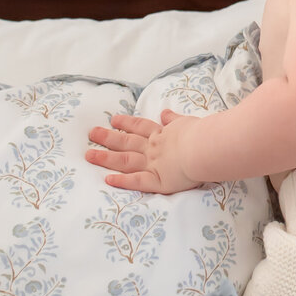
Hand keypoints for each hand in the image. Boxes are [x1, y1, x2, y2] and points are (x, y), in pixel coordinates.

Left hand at [85, 108, 202, 194]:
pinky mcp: (158, 181)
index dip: (127, 123)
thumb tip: (165, 113)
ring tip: (89, 155)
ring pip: (124, 161)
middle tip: (92, 133)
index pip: (141, 127)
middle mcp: (154, 149)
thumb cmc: (202, 134)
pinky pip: (136, 182)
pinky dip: (122, 181)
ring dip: (106, 158)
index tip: (114, 119)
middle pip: (126, 142)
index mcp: (163, 135)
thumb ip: (174, 119)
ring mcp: (154, 164)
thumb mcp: (187, 122)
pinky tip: (108, 180)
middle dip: (108, 137)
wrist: (206, 148)